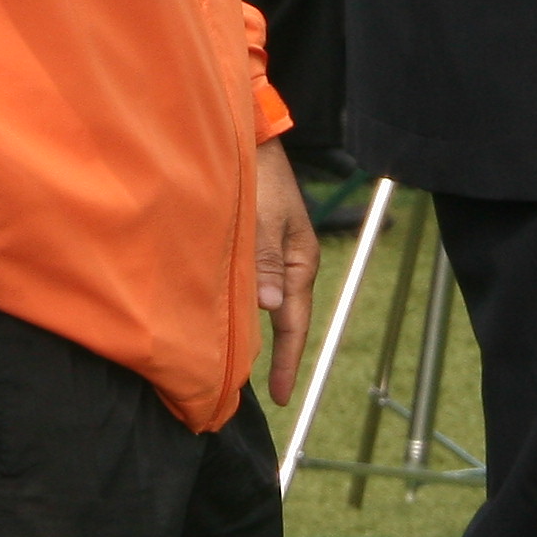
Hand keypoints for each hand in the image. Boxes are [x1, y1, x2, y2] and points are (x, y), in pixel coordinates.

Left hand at [253, 140, 319, 403]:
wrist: (253, 141)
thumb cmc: (258, 176)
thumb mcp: (263, 218)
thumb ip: (266, 261)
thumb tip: (271, 307)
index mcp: (301, 262)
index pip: (295, 322)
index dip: (286, 360)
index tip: (279, 394)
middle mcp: (292, 265)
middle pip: (286, 320)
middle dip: (276, 355)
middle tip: (263, 392)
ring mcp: (277, 257)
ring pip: (270, 305)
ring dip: (260, 333)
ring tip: (244, 366)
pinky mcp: (260, 248)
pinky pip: (258, 288)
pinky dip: (249, 309)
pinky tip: (236, 320)